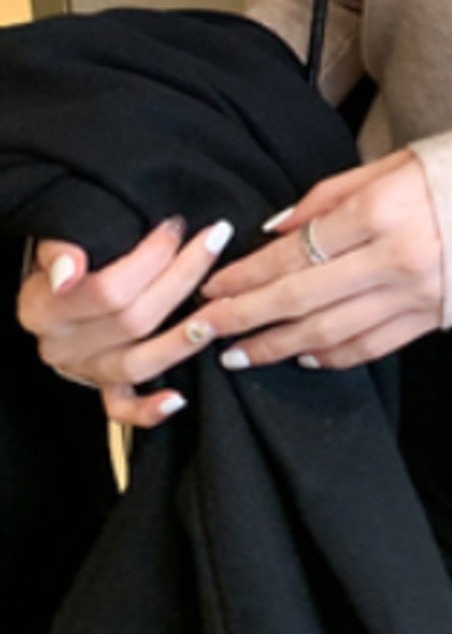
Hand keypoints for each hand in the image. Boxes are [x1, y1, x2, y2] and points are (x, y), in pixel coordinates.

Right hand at [14, 216, 237, 428]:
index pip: (107, 289)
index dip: (150, 258)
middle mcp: (62, 346)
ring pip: (139, 363)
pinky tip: (178, 399)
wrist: (51, 288)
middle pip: (135, 320)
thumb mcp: (53, 240)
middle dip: (183, 277)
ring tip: (221, 306)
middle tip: (214, 241)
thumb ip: (60, 248)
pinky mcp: (101, 387)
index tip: (176, 228)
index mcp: (44, 308)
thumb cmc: (64, 257)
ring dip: (184, 337)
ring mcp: (84, 370)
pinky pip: (122, 408)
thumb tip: (69, 270)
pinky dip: (148, 410)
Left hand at [180, 148, 444, 373]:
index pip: (295, 250)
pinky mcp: (434, 317)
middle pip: (301, 297)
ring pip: (330, 332)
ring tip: (240, 353)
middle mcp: (395, 258)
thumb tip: (275, 228)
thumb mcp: (393, 163)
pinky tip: (304, 357)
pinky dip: (332, 357)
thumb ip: (330, 195)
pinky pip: (371, 346)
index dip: (247, 273)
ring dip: (277, 346)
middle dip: (243, 317)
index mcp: (382, 210)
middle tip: (202, 330)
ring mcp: (416, 294)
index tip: (212, 286)